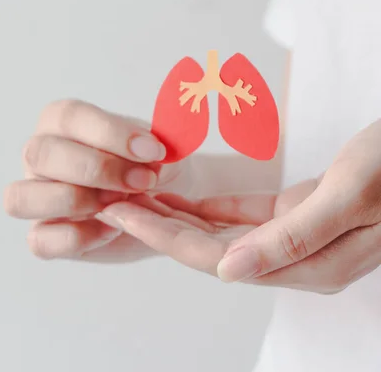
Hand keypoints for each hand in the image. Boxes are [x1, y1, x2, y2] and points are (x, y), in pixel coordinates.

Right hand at [3, 99, 184, 261]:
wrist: (163, 204)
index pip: (66, 117)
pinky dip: (76, 237)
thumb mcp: (157, 148)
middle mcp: (40, 158)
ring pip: (20, 197)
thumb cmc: (150, 167)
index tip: (153, 150)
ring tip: (119, 204)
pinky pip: (38, 241)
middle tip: (142, 181)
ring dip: (74, 201)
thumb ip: (150, 142)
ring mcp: (36, 199)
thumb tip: (150, 146)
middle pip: (39, 154)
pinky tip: (110, 229)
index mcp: (61, 124)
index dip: (109, 133)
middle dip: (96, 169)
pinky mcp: (44, 237)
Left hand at [101, 119, 380, 293]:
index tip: (119, 214)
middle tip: (112, 205)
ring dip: (177, 215)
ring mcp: (294, 236)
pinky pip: (242, 214)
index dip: (162, 237)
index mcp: (305, 263)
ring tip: (135, 198)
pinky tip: (179, 194)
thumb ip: (292, 238)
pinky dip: (208, 204)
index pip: (214, 257)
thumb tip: (229, 271)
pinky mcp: (297, 212)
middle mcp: (294, 257)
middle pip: (208, 248)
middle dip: (158, 227)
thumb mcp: (352, 195)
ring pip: (220, 232)